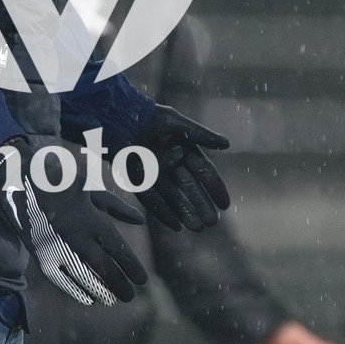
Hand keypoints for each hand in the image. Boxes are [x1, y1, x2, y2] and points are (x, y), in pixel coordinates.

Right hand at [0, 137, 147, 305]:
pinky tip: (87, 299)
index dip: (131, 266)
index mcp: (89, 217)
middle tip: (130, 296)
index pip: (116, 248)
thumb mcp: (91, 188)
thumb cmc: (61, 181)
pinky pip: (59, 278)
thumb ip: (117, 206)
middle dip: (119, 284)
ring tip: (112, 300)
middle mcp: (74, 235)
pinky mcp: (40, 253)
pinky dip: (73, 291)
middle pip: (103, 267)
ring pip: (82, 276)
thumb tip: (140, 221)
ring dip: (99, 290)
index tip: (143, 280)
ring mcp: (56, 246)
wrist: (21, 179)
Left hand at [135, 104, 229, 230]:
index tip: (225, 205)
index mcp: (183, 148)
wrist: (117, 116)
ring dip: (186, 212)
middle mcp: (170, 162)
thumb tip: (227, 144)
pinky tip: (176, 225)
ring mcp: (153, 172)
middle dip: (202, 205)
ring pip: (173, 197)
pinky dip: (164, 212)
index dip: (215, 188)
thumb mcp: (176, 123)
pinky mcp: (137, 180)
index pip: (203, 172)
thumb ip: (201, 135)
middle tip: (213, 222)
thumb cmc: (147, 115)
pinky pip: (153, 199)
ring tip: (198, 228)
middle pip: (190, 188)